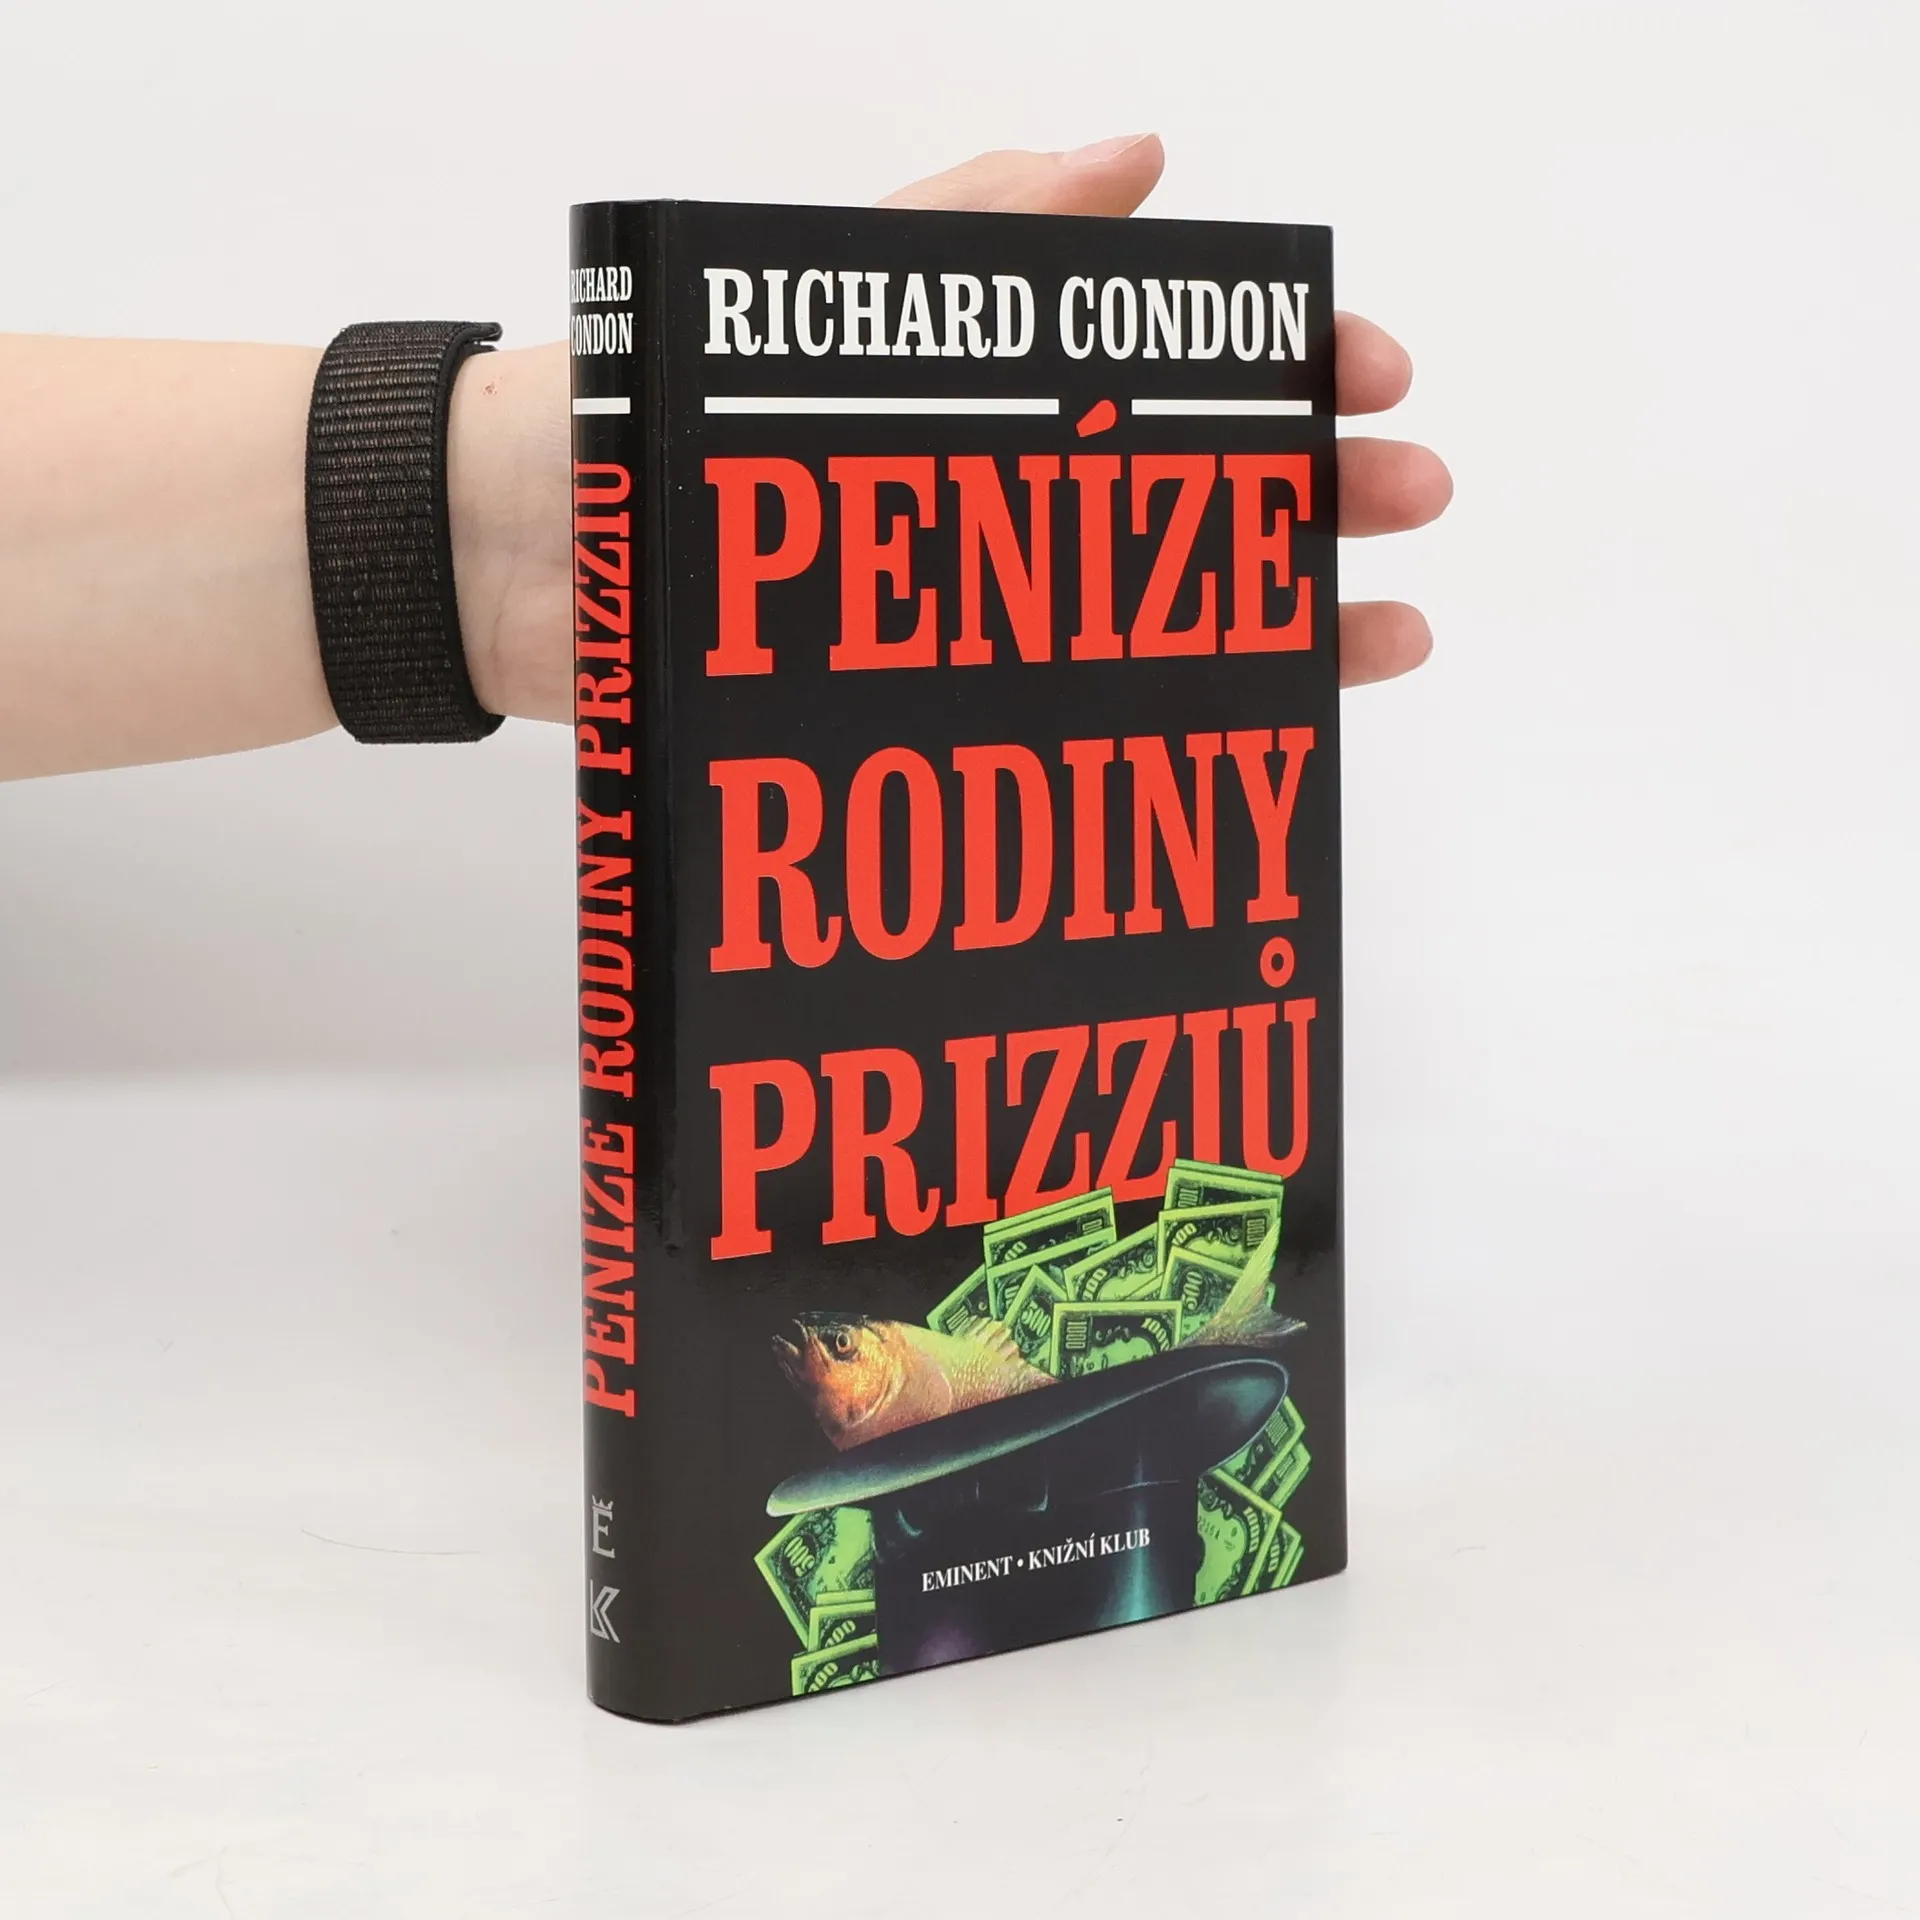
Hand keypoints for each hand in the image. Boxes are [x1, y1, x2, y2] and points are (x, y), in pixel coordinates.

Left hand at [463, 136, 1451, 720]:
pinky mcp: (933, 710)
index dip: (1280, 371)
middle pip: (1192, 495)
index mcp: (991, 397)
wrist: (520, 558)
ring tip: (1381, 637)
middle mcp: (1001, 505)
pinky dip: (1166, 732)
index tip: (1368, 377)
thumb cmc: (654, 412)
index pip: (1172, 372)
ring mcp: (976, 616)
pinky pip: (1072, 721)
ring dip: (1281, 620)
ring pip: (1158, 619)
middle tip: (1407, 499)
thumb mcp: (829, 296)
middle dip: (1316, 492)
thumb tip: (1141, 160)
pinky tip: (1251, 744)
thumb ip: (982, 225)